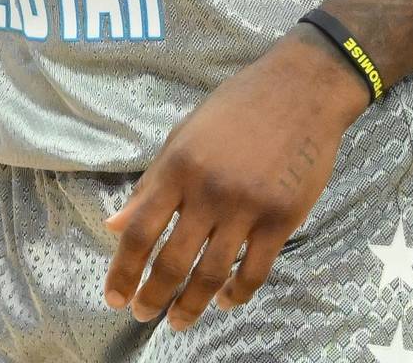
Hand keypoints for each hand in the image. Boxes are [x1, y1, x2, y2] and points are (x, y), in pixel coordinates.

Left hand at [102, 30, 372, 328]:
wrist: (299, 91)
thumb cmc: (234, 110)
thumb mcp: (182, 137)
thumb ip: (151, 186)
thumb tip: (115, 227)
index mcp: (177, 168)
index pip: (140, 231)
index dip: (123, 270)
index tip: (112, 297)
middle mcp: (208, 191)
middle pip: (172, 260)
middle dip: (153, 296)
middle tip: (142, 316)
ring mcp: (248, 207)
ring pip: (213, 273)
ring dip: (192, 304)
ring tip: (178, 320)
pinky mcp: (283, 218)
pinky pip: (256, 269)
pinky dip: (237, 293)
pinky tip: (224, 303)